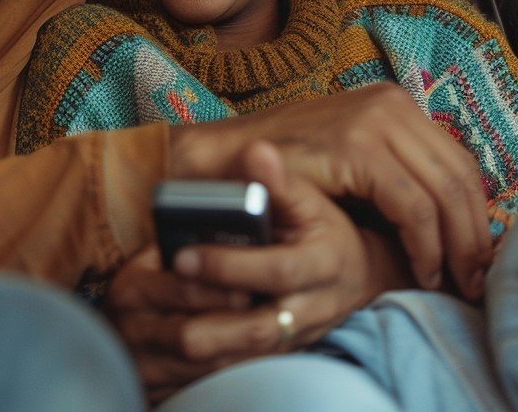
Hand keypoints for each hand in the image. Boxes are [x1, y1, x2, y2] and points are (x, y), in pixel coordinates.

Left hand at [107, 144, 412, 402]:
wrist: (355, 273)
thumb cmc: (323, 228)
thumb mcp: (310, 199)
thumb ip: (279, 180)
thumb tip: (257, 152)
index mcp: (324, 263)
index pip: (277, 271)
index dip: (229, 266)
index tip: (184, 255)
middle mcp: (313, 307)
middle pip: (260, 328)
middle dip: (209, 318)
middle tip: (166, 299)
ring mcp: (297, 336)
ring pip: (248, 355)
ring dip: (205, 345)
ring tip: (162, 325)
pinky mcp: (281, 353)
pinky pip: (243, 366)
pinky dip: (209, 360)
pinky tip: (175, 343)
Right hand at [168, 82, 491, 298]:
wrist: (220, 164)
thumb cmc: (282, 175)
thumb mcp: (349, 165)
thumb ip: (394, 178)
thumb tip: (453, 224)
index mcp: (395, 103)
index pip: (460, 162)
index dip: (477, 214)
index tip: (479, 259)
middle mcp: (391, 103)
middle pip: (461, 176)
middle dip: (475, 235)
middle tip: (479, 281)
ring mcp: (374, 120)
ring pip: (445, 192)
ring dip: (457, 246)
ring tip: (455, 284)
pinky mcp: (356, 147)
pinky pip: (412, 205)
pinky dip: (425, 244)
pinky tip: (422, 271)